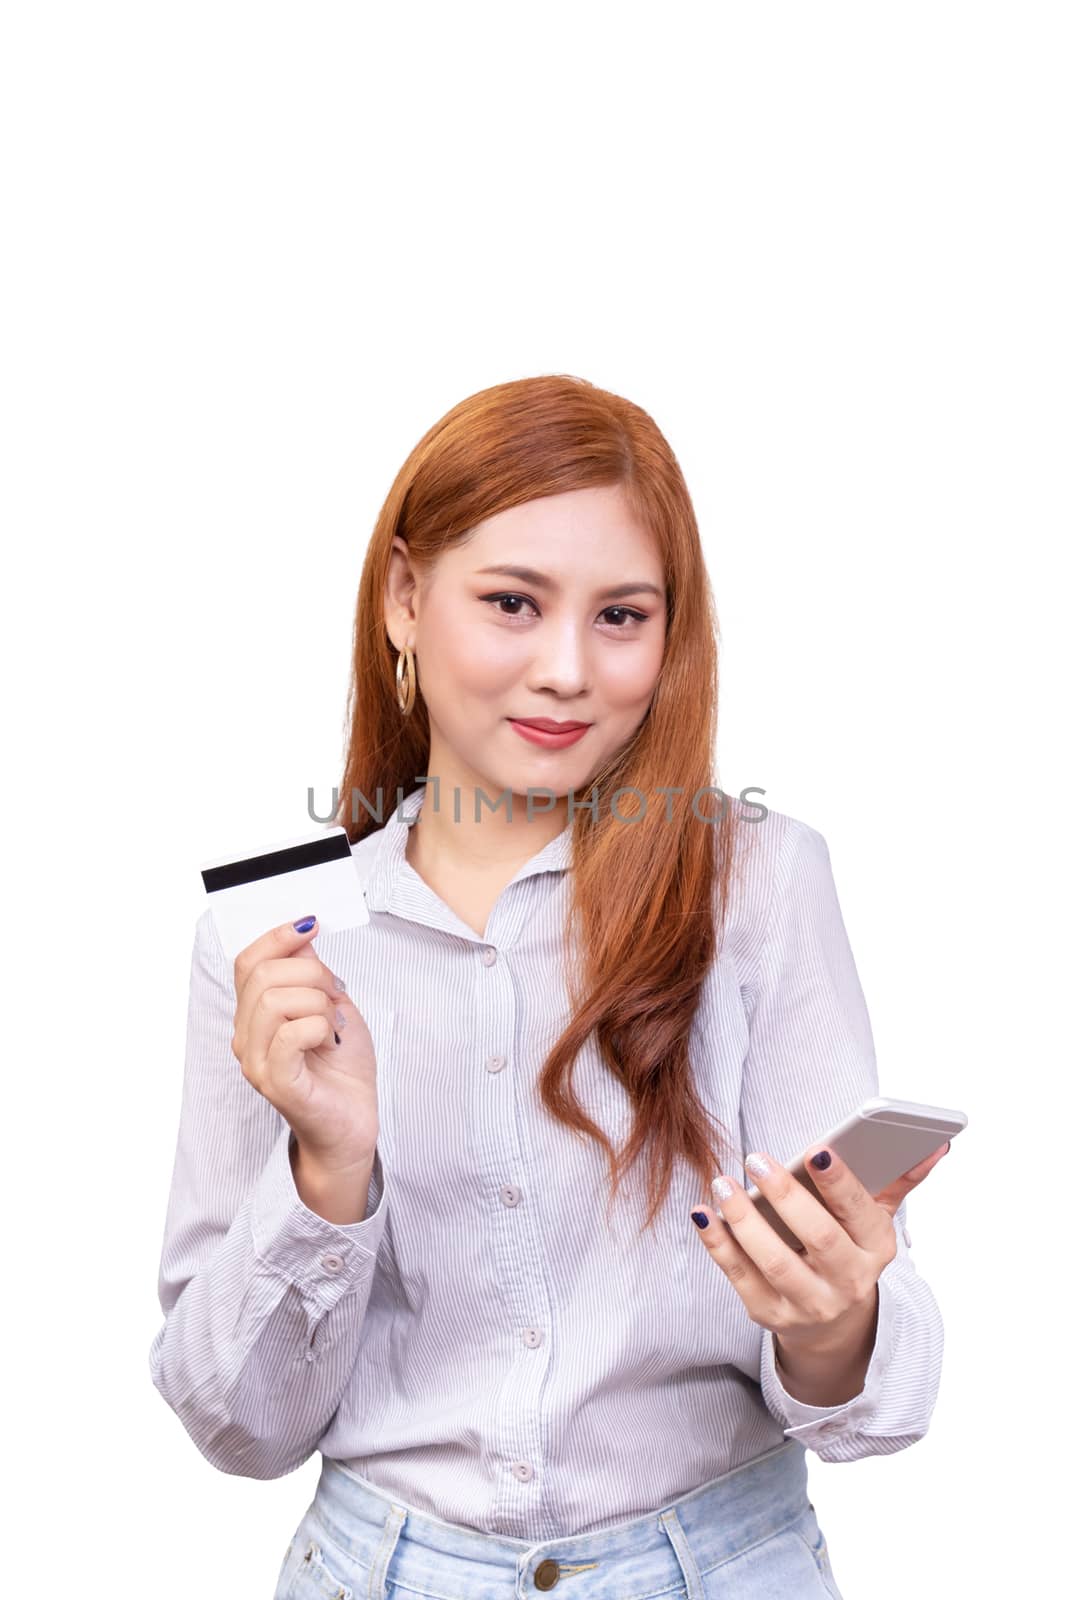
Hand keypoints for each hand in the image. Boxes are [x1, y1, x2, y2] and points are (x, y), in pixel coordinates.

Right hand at [230, 916, 380, 1169]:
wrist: (352, 1122)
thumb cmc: (341, 1068)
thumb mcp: (331, 1005)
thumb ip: (310, 973)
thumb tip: (300, 933)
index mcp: (254, 1015)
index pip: (248, 962)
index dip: (278, 936)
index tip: (311, 924)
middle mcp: (246, 1037)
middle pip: (264, 976)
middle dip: (312, 974)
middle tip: (335, 995)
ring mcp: (257, 1062)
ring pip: (276, 1000)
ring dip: (319, 1003)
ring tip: (334, 1024)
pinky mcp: (277, 1083)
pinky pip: (290, 1034)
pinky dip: (319, 1026)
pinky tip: (330, 1039)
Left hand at [690, 1140, 950, 1355]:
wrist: (834, 1324)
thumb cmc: (849, 1248)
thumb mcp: (876, 1219)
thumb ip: (899, 1178)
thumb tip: (936, 1144)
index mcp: (877, 1249)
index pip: (860, 1213)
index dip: (840, 1183)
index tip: (818, 1149)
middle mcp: (848, 1282)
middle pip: (818, 1238)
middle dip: (786, 1196)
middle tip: (755, 1157)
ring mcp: (809, 1304)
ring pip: (774, 1263)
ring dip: (744, 1221)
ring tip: (723, 1182)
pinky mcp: (771, 1315)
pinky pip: (740, 1278)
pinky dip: (718, 1245)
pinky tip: (703, 1214)